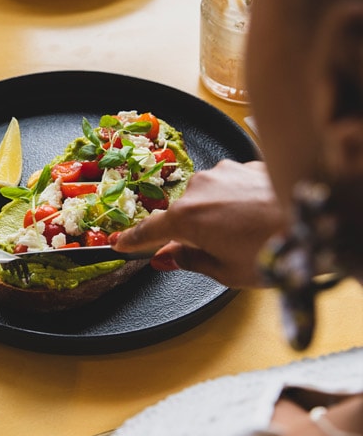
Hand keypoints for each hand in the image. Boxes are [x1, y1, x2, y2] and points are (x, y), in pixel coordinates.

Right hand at [112, 160, 285, 287]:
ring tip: (246, 234)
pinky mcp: (246, 164)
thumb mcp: (226, 272)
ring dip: (218, 213)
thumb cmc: (272, 252)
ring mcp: (223, 172)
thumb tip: (168, 258)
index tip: (118, 243)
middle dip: (193, 231)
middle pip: (183, 213)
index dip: (133, 240)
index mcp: (186, 218)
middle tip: (216, 250)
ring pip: (208, 196)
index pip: (149, 231)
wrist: (317, 220)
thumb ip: (190, 261)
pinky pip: (231, 185)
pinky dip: (238, 200)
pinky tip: (258, 216)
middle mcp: (199, 188)